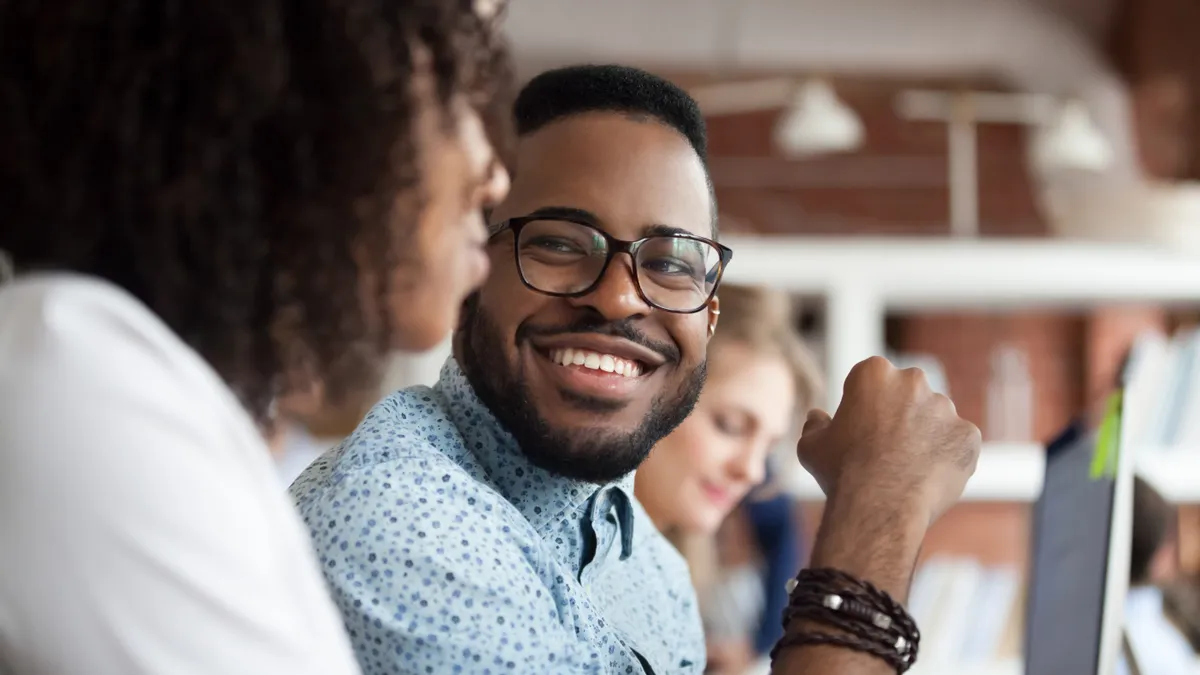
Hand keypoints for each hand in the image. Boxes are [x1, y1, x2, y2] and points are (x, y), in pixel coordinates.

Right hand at [795, 356, 980, 523]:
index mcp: (873, 373)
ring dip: (925, 435)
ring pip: (935, 418)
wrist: (880, 505)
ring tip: (908, 470)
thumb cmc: (841, 472)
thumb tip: (817, 417)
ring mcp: (945, 407)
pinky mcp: (968, 434)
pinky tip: (928, 478)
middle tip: (886, 448)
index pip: (872, 381)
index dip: (864, 406)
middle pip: (908, 393)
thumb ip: (815, 425)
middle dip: (900, 414)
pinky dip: (948, 457)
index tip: (861, 430)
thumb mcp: (811, 446)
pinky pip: (959, 443)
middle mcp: (913, 381)